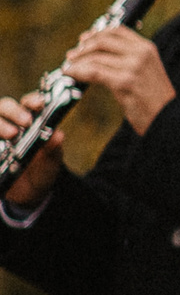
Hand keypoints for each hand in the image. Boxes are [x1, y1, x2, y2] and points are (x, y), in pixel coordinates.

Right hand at [0, 91, 65, 209]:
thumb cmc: (41, 171)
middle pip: (4, 106)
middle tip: (26, 121)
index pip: (29, 103)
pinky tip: (0, 148)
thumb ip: (53, 149)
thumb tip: (58, 135)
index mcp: (29, 121)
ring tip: (12, 134)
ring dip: (0, 123)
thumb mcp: (51, 162)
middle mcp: (9, 124)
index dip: (33, 100)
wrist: (28, 194)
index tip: (39, 104)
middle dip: (14, 111)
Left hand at [61, 26, 175, 136]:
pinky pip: (94, 71)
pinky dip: (78, 71)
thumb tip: (97, 55)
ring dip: (76, 62)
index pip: (117, 31)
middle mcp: (141, 54)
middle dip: (82, 48)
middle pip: (102, 41)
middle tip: (71, 56)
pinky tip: (70, 74)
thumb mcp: (145, 72)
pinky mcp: (124, 82)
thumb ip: (128, 60)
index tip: (83, 40)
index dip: (96, 33)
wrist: (168, 118)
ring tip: (68, 68)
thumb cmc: (153, 99)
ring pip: (95, 57)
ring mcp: (133, 67)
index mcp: (147, 48)